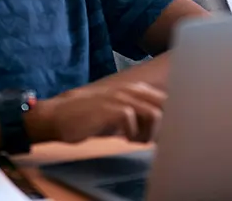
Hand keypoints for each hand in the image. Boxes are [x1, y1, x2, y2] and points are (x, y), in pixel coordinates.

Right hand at [28, 82, 164, 144]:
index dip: (172, 118)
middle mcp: (130, 91)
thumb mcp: (119, 114)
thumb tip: (161, 130)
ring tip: (136, 140)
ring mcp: (119, 98)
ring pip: (153, 113)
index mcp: (136, 91)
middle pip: (165, 105)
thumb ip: (140, 116)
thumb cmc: (90, 117)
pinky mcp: (108, 108)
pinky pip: (131, 119)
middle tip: (152, 140)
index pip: (166, 101)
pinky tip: (124, 139)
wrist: (59, 116)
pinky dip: (132, 134)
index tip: (166, 134)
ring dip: (149, 133)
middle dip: (165, 126)